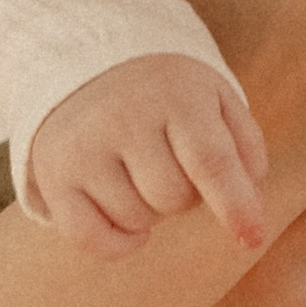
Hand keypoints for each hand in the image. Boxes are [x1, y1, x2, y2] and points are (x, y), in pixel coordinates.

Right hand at [27, 56, 269, 257]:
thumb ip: (243, 142)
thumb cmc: (167, 94)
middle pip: (173, 199)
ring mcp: (82, 147)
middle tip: (171, 165)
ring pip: (136, 220)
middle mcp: (122, 117)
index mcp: (173, 93)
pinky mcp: (53, 175)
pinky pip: (90, 237)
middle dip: (184, 196)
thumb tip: (250, 190)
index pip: (209, 160)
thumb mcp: (214, 97)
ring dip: (150, 212)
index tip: (253, 237)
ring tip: (141, 175)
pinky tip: (127, 219)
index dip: (235, 205)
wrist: (87, 64)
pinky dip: (117, 242)